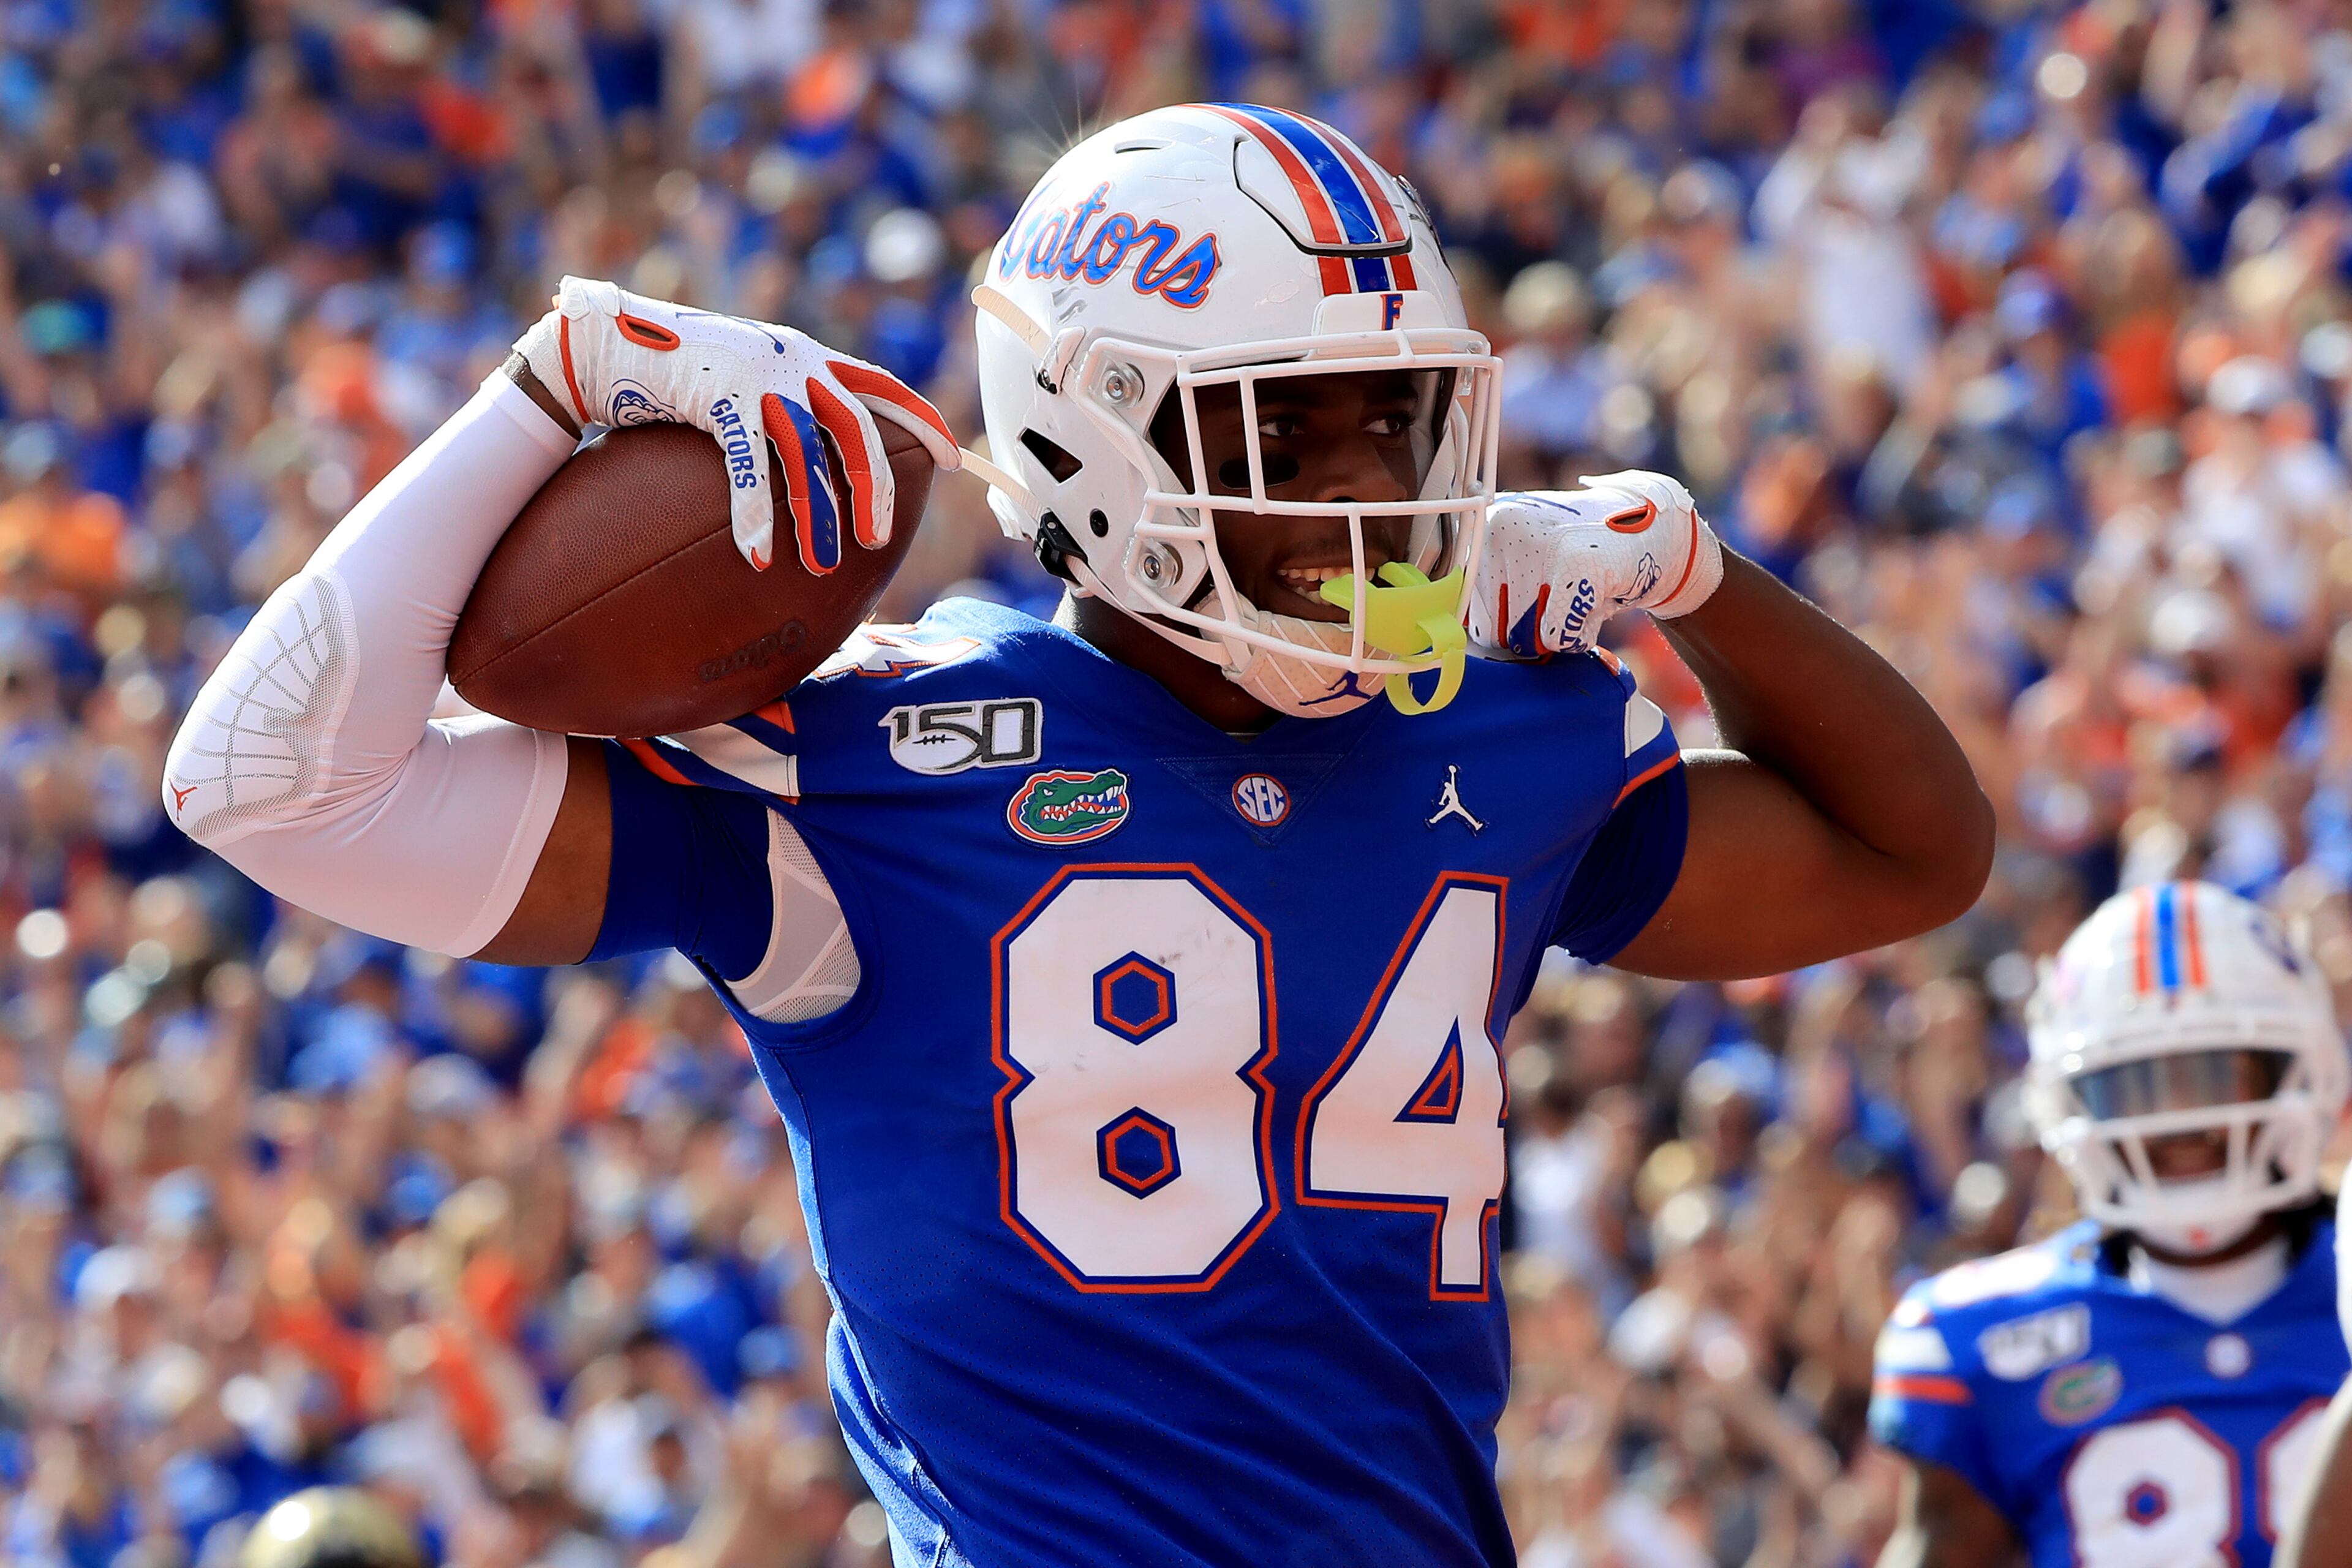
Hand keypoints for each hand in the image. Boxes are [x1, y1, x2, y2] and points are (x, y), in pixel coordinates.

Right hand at [514, 277, 958, 571]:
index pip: (882, 385)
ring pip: (807, 455)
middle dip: (875, 489)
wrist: (607, 340)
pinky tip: (759, 556)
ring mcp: (759, 376)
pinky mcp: (720, 395)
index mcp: (808, 357)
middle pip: (857, 429)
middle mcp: (794, 362)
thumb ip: (784, 408)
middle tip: (880, 540)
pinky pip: (748, 467)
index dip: (921, 420)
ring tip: (823, 564)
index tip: (952, 459)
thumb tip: (812, 455)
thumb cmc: (676, 371)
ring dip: (817, 515)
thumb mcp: (745, 381)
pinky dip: (757, 514)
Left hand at [1467, 470, 1724, 656]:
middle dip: (1527, 635)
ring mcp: (1538, 545)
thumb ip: (1488, 596)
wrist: (1656, 531)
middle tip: (1561, 601)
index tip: (1520, 615)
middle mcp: (1501, 530)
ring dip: (1555, 638)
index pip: (1462, 610)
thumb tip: (1453, 648)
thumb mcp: (1525, 561)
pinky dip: (1578, 639)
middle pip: (1493, 633)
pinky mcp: (1576, 566)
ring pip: (1524, 641)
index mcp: (1483, 529)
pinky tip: (1595, 605)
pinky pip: (1558, 638)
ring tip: (1578, 598)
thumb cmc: (1584, 556)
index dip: (1493, 629)